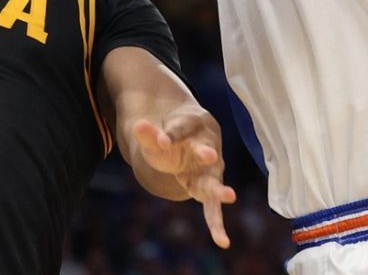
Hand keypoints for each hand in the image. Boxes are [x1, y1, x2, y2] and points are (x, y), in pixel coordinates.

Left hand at [131, 110, 236, 248]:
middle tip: (209, 155)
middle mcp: (208, 146)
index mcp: (194, 125)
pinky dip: (217, 223)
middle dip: (206, 154)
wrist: (193, 139)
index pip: (180, 129)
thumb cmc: (174, 135)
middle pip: (206, 151)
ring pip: (214, 180)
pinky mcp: (210, 188)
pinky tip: (222, 241)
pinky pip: (214, 207)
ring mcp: (211, 169)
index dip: (170, 135)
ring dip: (219, 189)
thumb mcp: (157, 135)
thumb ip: (149, 134)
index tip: (161, 141)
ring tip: (230, 196)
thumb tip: (137, 126)